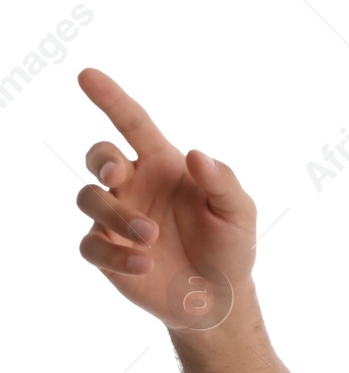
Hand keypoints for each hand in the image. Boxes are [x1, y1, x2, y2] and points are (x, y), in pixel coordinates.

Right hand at [75, 67, 257, 330]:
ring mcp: (117, 218)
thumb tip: (196, 154)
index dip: (110, 98)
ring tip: (150, 237)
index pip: (133, 124)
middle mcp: (135, 186)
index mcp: (163, 166)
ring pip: (89, 199)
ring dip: (115, 215)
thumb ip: (222, 181)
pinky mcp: (109, 252)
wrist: (220, 298)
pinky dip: (115, 255)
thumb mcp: (238, 212)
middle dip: (101, 160)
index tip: (86, 75)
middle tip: (119, 177)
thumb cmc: (230, 246)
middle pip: (99, 157)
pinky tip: (144, 265)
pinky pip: (92, 245)